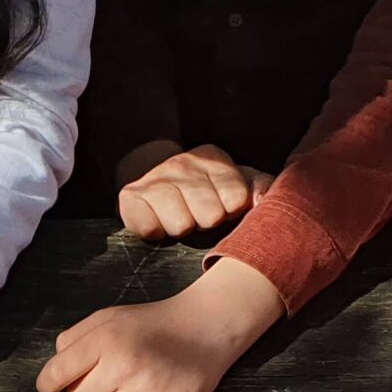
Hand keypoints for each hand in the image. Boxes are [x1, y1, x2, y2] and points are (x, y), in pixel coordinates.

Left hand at [38, 257, 282, 391]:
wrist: (205, 328)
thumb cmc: (151, 325)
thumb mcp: (108, 318)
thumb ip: (73, 340)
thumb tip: (50, 376)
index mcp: (106, 339)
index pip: (56, 375)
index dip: (48, 384)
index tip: (51, 387)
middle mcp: (125, 366)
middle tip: (100, 381)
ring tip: (124, 387)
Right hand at [118, 144, 272, 240]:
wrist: (157, 185)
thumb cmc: (206, 193)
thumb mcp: (238, 185)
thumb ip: (260, 188)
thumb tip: (261, 200)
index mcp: (212, 159)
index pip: (235, 198)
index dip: (230, 211)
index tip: (223, 208)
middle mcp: (181, 164)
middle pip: (209, 215)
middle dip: (206, 222)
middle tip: (199, 216)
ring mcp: (154, 179)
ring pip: (181, 225)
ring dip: (182, 228)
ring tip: (180, 219)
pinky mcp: (130, 197)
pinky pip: (150, 229)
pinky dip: (156, 232)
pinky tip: (159, 223)